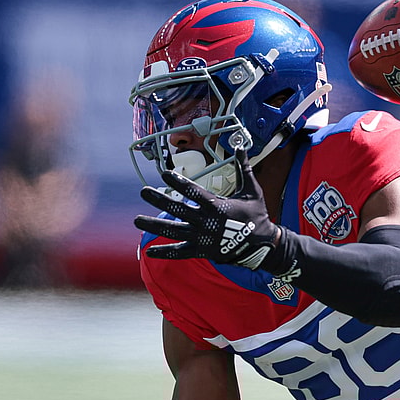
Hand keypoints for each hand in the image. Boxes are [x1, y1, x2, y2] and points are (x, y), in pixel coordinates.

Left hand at [134, 148, 281, 269]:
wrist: (263, 245)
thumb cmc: (257, 216)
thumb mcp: (252, 190)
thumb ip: (244, 168)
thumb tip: (242, 146)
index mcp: (217, 206)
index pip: (193, 191)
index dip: (178, 182)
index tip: (164, 173)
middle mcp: (206, 222)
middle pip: (177, 210)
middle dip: (159, 200)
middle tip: (143, 191)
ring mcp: (203, 238)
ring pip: (174, 231)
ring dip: (153, 226)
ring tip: (137, 220)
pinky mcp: (203, 251)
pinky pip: (181, 252)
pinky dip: (165, 252)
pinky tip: (149, 252)